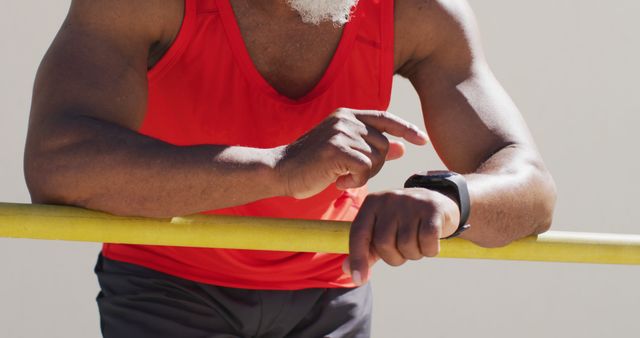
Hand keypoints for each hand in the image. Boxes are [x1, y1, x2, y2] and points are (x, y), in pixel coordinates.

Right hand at [276, 108, 428, 198]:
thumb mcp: (343, 151)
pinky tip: (336, 181)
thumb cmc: (310, 165)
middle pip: (384, 145)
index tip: (421, 140)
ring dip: (362, 175)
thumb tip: (402, 147)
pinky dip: (354, 181)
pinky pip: (364, 169)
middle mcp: (346, 120)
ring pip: (376, 159)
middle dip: (375, 166)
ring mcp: (341, 133)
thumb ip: (370, 146)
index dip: (406, 129)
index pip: (385, 118)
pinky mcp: (337, 149)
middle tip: (351, 174)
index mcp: (346, 115)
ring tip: (340, 176)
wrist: (279, 170)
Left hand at [344, 188, 460, 284]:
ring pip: (406, 245)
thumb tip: (347, 270)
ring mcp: (411, 202)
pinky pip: (427, 241)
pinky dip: (430, 250)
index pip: (359, 233)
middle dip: (394, 258)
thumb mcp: (382, 231)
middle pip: (384, 243)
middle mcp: (389, 199)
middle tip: (404, 251)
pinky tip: (431, 244)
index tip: (358, 279)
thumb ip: (366, 250)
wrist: (438, 203)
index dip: (357, 258)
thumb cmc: (404, 222)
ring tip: (418, 244)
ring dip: (414, 254)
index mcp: (372, 203)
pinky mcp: (432, 208)